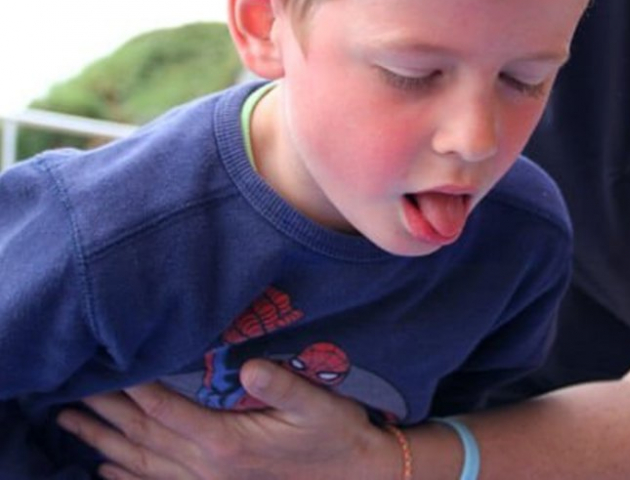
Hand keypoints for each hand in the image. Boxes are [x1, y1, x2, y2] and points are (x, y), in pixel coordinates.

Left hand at [56, 359, 396, 479]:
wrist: (355, 477)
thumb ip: (282, 384)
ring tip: (72, 424)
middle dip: (104, 414)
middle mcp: (207, 469)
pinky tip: (107, 469)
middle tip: (70, 391)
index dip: (132, 387)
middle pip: (142, 438)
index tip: (104, 364)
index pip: (164, 411)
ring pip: (141, 464)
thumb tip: (249, 365)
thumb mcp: (317, 404)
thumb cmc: (337, 434)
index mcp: (225, 444)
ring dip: (103, 444)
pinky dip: (126, 477)